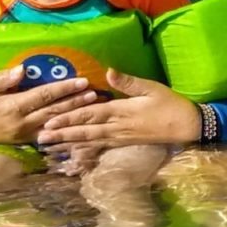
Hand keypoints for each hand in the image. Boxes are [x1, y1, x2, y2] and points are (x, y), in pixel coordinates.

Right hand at [0, 62, 99, 144]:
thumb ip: (1, 78)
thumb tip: (22, 70)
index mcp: (12, 107)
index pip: (44, 96)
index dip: (64, 88)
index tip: (82, 81)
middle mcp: (21, 123)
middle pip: (54, 111)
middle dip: (77, 102)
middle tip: (96, 93)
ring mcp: (23, 135)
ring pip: (54, 124)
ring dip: (74, 116)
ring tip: (93, 108)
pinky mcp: (23, 141)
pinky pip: (47, 136)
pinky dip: (63, 131)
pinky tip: (77, 127)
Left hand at [36, 69, 201, 147]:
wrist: (187, 126)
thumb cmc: (170, 104)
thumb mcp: (152, 88)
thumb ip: (128, 82)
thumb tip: (108, 71)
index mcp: (121, 111)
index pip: (90, 114)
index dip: (69, 118)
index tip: (50, 121)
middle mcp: (117, 127)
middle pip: (84, 131)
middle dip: (61, 135)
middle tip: (40, 138)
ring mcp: (119, 138)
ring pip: (89, 142)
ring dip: (67, 145)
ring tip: (49, 148)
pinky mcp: (123, 144)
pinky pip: (99, 149)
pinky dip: (84, 152)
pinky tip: (72, 155)